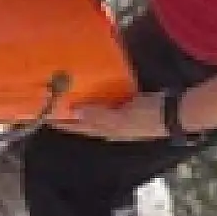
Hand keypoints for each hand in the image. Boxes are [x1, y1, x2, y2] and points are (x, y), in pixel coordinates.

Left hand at [50, 91, 167, 142]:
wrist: (173, 112)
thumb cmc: (147, 117)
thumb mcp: (123, 119)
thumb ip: (100, 116)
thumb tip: (75, 113)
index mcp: (107, 130)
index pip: (79, 127)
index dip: (62, 122)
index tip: (43, 115)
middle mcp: (110, 125)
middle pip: (83, 120)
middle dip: (67, 115)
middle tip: (49, 101)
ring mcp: (118, 116)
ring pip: (92, 110)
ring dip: (79, 104)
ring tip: (64, 92)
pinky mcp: (126, 105)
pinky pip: (104, 101)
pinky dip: (94, 96)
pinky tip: (91, 84)